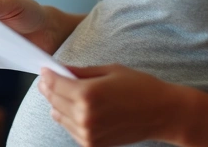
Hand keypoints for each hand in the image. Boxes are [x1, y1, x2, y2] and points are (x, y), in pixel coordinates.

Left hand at [38, 65, 182, 146]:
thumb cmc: (140, 87)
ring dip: (57, 103)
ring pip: (58, 116)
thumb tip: (60, 69)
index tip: (45, 69)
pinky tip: (74, 109)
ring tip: (63, 93)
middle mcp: (85, 115)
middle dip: (49, 88)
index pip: (54, 84)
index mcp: (88, 94)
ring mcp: (88, 133)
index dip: (47, 75)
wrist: (162, 113)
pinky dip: (68, 118)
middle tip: (47, 79)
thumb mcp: (110, 70)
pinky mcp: (93, 144)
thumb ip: (81, 71)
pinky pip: (70, 129)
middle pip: (53, 100)